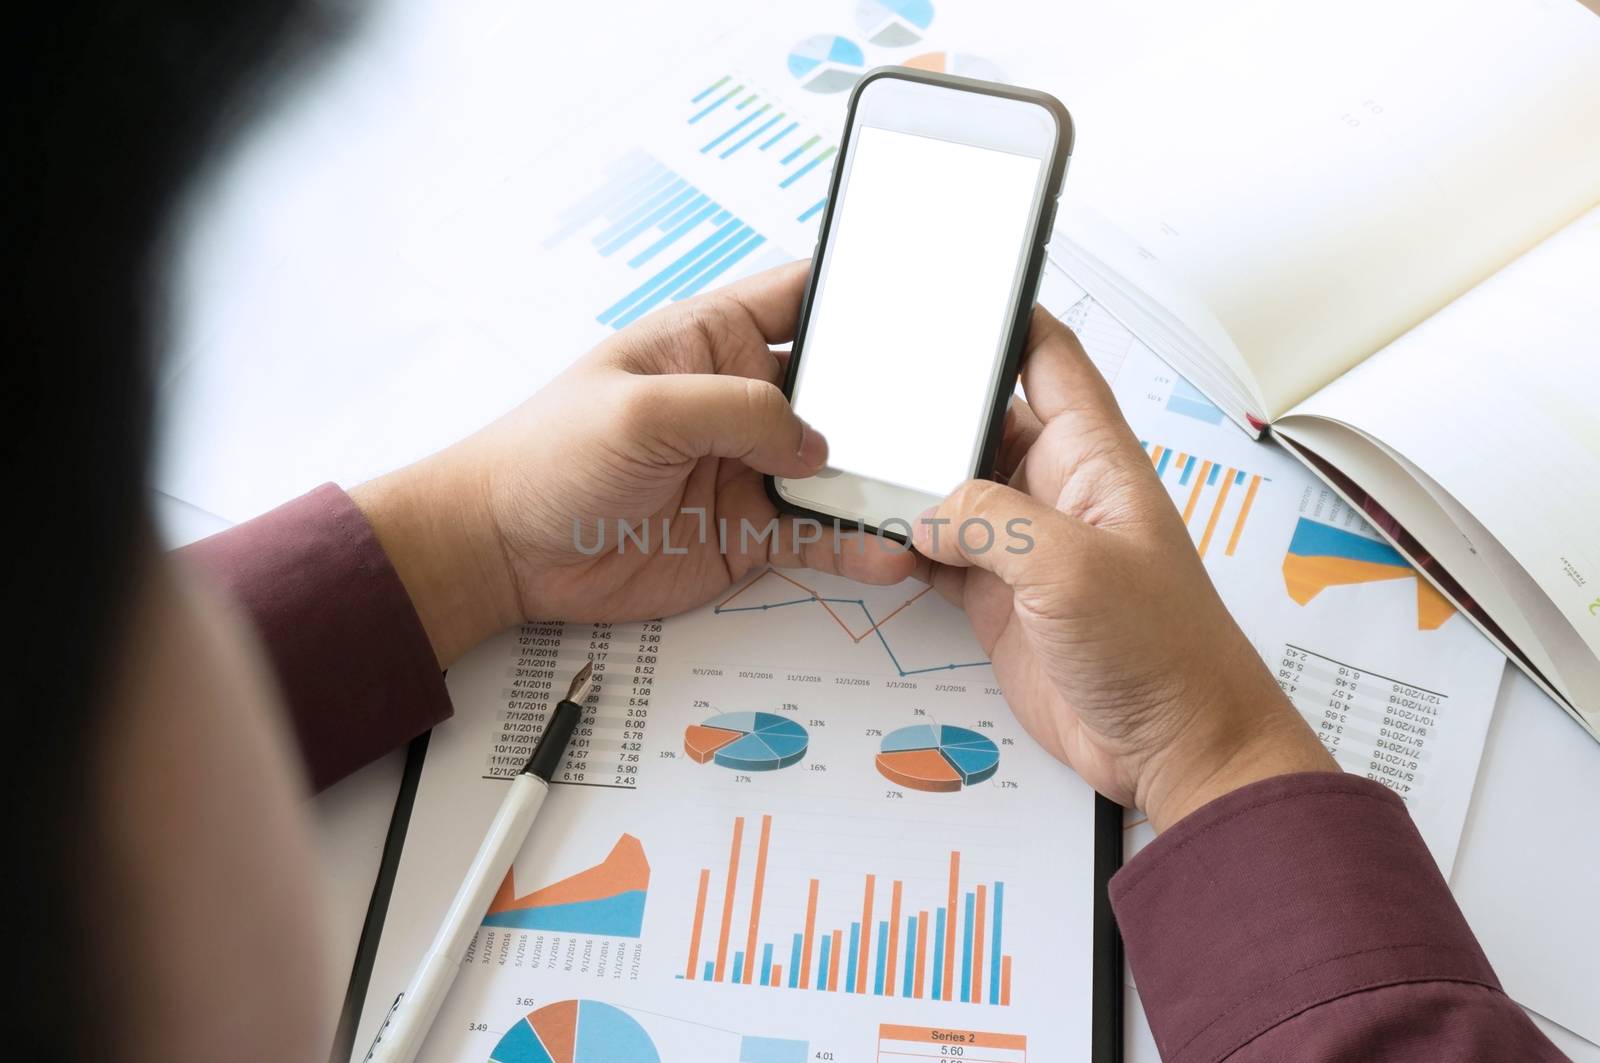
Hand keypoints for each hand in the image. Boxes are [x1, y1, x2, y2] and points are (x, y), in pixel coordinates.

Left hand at [353, 261, 914, 665]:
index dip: (864, 292)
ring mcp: (749, 467)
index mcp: (713, 339)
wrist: (504, 550)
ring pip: (840, 465)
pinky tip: (893, 549)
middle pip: (841, 387)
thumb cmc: (548, 454)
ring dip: (885, 477)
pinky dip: (857, 542)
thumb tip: (815, 439)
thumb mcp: (639, 409)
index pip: (804, 297)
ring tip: (941, 489)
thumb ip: (735, 410)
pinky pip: (818, 534)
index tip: (928, 298)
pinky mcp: (747, 532)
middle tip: (954, 411)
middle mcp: (742, 398)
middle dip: (894, 397)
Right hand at [911, 308, 1334, 830]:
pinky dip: (902, 546)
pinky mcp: (999, 595)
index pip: (1049, 357)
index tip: (950, 288)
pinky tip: (870, 540)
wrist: (1174, 746)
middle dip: (927, 408)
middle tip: (864, 393)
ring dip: (905, 484)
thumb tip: (926, 517)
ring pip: (948, 489)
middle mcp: (1055, 490)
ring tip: (850, 468)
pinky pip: (939, 551)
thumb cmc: (1163, 651)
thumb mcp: (1071, 568)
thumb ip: (990, 522)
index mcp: (1092, 457)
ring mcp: (1024, 544)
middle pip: (980, 421)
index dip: (1004, 316)